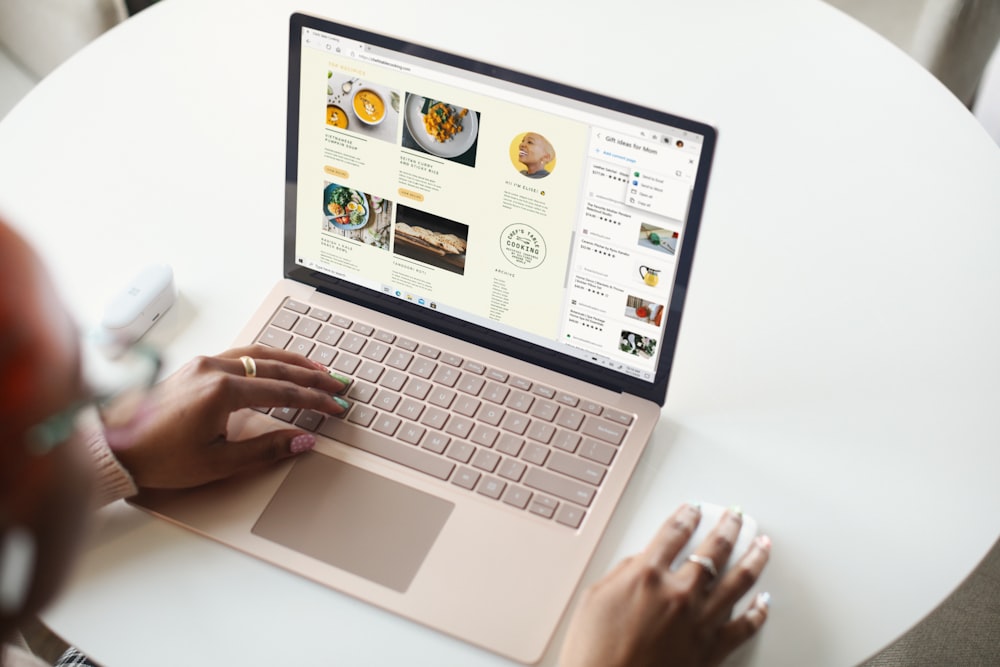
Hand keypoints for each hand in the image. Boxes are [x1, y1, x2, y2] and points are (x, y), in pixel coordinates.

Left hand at [102, 345, 348, 488]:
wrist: (113, 448)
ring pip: (259, 354)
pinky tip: (277, 364)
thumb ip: (266, 450)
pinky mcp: (194, 367)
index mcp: (222, 391)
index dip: (315, 401)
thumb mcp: (218, 463)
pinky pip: (240, 354)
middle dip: (312, 376)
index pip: (284, 392)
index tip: (336, 407)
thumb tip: (303, 440)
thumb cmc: (159, 457)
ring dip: (291, 361)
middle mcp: (213, 369)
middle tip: (337, 384)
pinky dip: (267, 358)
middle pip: (277, 367)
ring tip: (316, 368)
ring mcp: (202, 364)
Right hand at [559, 503, 770, 666]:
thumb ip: (623, 572)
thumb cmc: (594, 653)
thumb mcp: (595, 598)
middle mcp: (679, 593)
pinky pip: (745, 626)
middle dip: (728, 527)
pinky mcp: (711, 649)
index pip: (674, 533)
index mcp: (647, 575)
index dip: (687, 516)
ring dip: (754, 557)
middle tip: (736, 516)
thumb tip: (643, 561)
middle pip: (713, 549)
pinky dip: (759, 611)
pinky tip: (764, 600)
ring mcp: (699, 621)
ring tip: (762, 544)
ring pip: (739, 581)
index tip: (694, 509)